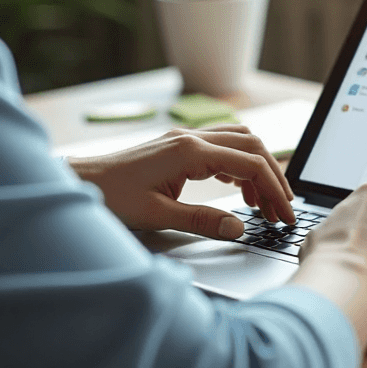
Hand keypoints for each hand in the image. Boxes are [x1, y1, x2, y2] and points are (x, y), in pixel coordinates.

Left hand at [67, 125, 295, 239]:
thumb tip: (240, 228)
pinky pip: (222, 145)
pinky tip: (240, 189)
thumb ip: (203, 221)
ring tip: (263, 203)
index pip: (250, 163)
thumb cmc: (112, 197)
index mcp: (190, 152)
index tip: (285, 214)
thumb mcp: (158, 216)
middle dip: (273, 176)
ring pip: (239, 141)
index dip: (274, 189)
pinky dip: (239, 164)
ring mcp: (185, 139)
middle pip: (252, 145)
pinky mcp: (180, 146)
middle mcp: (191, 138)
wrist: (81, 182)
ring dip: (258, 168)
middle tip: (282, 209)